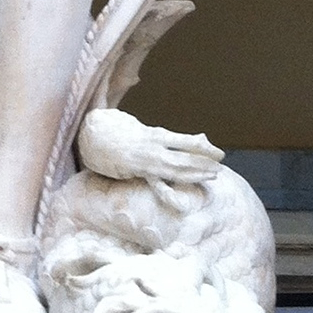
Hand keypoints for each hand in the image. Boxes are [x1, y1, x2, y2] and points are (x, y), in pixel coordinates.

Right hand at [79, 107, 222, 194]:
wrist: (91, 135)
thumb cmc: (114, 125)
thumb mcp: (138, 123)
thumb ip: (158, 128)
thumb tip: (161, 108)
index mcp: (154, 134)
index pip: (185, 142)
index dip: (203, 147)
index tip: (219, 153)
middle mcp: (153, 149)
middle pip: (185, 158)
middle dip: (204, 163)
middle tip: (221, 167)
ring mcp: (146, 163)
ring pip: (175, 171)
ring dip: (195, 175)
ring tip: (212, 178)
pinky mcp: (138, 174)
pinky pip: (156, 186)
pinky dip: (170, 195)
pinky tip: (182, 205)